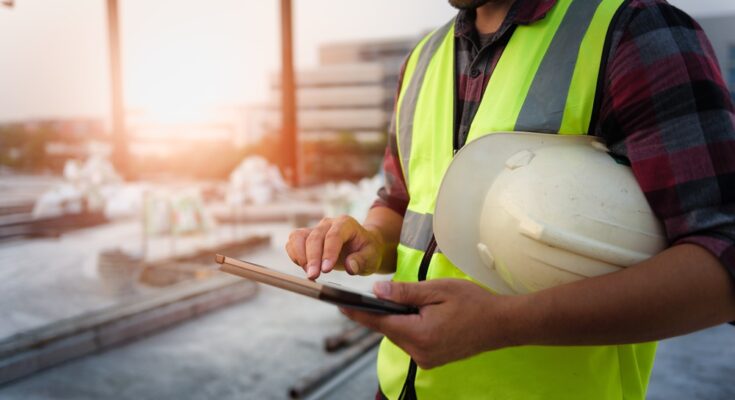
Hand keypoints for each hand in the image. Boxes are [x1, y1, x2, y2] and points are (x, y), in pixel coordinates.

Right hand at [285, 215, 384, 279]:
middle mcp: (328, 223)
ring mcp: (315, 229)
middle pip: (314, 237)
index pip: (334, 235)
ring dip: (300, 256)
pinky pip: (293, 242)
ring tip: (309, 273)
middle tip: (313, 276)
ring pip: (299, 237)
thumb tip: (350, 266)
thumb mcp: (372, 257)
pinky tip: (304, 268)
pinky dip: (294, 255)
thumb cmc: (367, 250)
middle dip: (312, 258)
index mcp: (346, 224)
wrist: (361, 246)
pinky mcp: (306, 237)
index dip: (328, 252)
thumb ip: (362, 260)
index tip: (326, 270)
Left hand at [340, 279, 515, 368]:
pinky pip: (412, 341)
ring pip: (399, 335)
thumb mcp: (436, 290)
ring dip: (398, 319)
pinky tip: (419, 314)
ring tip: (408, 302)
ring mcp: (426, 359)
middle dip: (381, 312)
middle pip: (388, 330)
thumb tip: (376, 292)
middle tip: (375, 293)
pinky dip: (410, 327)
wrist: (502, 324)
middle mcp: (419, 352)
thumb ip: (404, 292)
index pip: (378, 322)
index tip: (338, 304)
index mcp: (419, 334)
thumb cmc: (473, 303)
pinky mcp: (432, 360)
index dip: (356, 312)